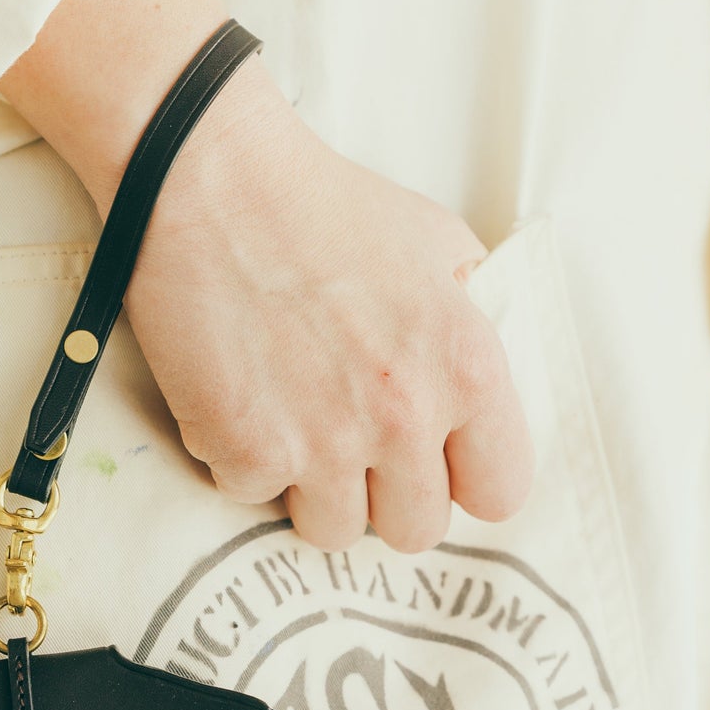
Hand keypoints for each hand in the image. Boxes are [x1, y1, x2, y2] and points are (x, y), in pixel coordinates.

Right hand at [0, 0, 532, 552]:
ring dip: (309, 491)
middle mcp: (406, 417)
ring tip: (287, 428)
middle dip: (381, 496)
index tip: (429, 463)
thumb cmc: (320, 202)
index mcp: (468, 368)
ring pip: (332, 532)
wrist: (210, 178)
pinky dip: (236, 459)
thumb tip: (471, 383)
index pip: (499, 491)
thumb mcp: (438, 244)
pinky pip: (251, 496)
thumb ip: (469, 322)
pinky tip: (233, 400)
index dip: (461, 480)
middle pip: (414, 530)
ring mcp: (324, 443)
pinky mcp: (246, 450)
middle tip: (347, 448)